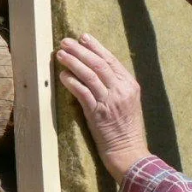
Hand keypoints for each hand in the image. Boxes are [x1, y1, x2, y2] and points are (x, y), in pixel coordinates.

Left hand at [55, 33, 149, 181]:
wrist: (129, 153)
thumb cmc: (127, 130)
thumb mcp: (129, 104)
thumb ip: (117, 87)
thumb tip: (98, 72)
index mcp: (130, 86)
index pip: (111, 61)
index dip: (96, 47)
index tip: (84, 37)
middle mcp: (121, 91)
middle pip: (99, 64)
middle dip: (81, 50)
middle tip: (66, 41)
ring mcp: (110, 102)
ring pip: (90, 75)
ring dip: (73, 62)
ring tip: (61, 54)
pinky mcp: (98, 114)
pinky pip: (83, 93)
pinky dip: (72, 82)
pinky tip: (63, 75)